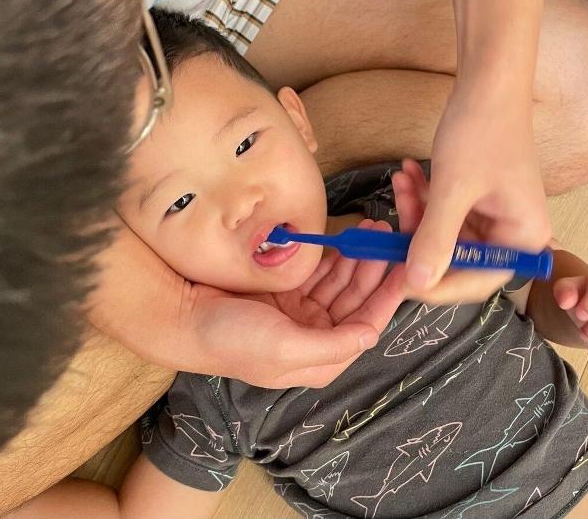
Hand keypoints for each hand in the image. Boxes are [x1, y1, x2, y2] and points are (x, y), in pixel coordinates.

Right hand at [188, 219, 405, 387]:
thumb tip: (372, 336)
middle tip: (386, 236)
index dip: (388, 296)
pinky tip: (345, 238)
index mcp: (321, 360)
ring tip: (370, 228)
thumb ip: (331, 346)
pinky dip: (334, 256)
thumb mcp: (284, 348)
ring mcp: (302, 313)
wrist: (182, 317)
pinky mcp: (288, 293)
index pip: (367, 325)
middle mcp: (317, 338)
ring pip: (342, 282)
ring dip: (357, 258)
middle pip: (357, 299)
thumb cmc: (230, 340)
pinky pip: (320, 272)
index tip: (405, 268)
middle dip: (374, 269)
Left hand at [402, 88, 550, 301]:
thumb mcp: (453, 189)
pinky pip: (446, 213)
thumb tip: (417, 283)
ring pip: (446, 234)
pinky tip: (406, 174)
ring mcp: (496, 216)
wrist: (490, 81)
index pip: (476, 281)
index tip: (398, 276)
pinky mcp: (480, 200)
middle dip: (420, 239)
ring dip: (417, 212)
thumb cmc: (482, 130)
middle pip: (458, 259)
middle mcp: (515, 234)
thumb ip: (434, 240)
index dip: (436, 284)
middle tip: (389, 225)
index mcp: (523, 238)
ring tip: (400, 181)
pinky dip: (424, 197)